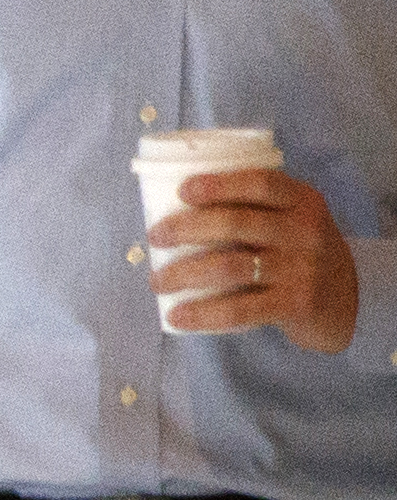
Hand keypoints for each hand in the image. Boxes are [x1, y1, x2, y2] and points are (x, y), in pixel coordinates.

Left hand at [150, 168, 357, 352]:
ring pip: (230, 266)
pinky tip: (177, 316)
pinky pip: (241, 309)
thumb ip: (252, 207)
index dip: (218, 185)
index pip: (260, 183)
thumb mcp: (290, 218)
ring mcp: (301, 269)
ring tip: (157, 281)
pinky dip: (203, 313)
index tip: (182, 191)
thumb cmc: (296, 249)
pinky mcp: (295, 305)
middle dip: (186, 229)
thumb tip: (174, 206)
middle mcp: (304, 231)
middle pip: (235, 223)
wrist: (344, 299)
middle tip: (154, 236)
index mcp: (301, 200)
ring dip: (183, 273)